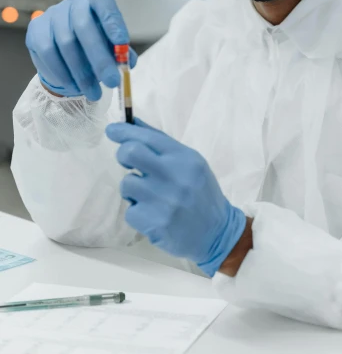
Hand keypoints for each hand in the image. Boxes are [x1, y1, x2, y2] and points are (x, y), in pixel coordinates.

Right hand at [25, 0, 136, 100]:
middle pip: (84, 27)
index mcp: (96, 1)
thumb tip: (128, 62)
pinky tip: (74, 87)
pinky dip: (62, 73)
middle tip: (112, 82)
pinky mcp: (36, 30)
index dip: (112, 21)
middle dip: (100, 58)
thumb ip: (121, 53)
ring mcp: (52, 15)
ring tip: (94, 93)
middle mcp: (74, 3)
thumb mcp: (112, 47)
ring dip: (81, 73)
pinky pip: (48, 52)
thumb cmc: (95, 46)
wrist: (65, 52)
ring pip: (66, 43)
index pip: (103, 3)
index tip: (122, 43)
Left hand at [106, 118, 246, 276]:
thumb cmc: (201, 192)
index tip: (112, 129)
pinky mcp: (155, 223)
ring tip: (148, 195)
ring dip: (132, 188)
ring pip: (127, 183)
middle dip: (123, 154)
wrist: (216, 231)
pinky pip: (130, 211)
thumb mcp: (190, 162)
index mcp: (184, 158)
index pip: (148, 137)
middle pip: (131, 152)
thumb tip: (133, 122)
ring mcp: (164, 200)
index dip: (125, 131)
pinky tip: (153, 214)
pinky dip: (137, 212)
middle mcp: (174, 175)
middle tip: (128, 162)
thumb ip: (162, 143)